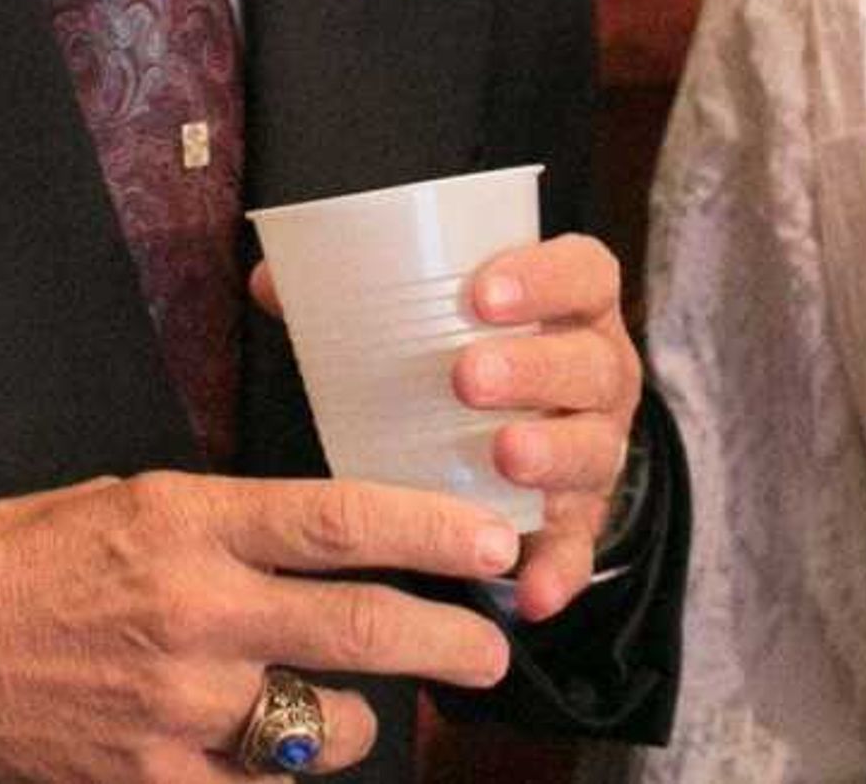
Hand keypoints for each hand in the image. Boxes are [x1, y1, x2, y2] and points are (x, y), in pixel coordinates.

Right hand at [0, 470, 519, 780]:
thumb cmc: (25, 561)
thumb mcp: (131, 503)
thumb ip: (227, 523)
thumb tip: (325, 536)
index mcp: (191, 523)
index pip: (340, 521)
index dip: (431, 532)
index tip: (492, 542)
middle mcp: (197, 613)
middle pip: (359, 627)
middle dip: (447, 640)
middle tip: (491, 646)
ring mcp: (178, 707)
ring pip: (323, 725)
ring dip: (358, 720)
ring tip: (358, 710)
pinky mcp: (153, 780)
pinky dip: (282, 777)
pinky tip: (278, 759)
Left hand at [256, 231, 642, 623]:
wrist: (527, 421)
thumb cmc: (471, 351)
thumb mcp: (438, 313)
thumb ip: (359, 292)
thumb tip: (268, 281)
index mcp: (571, 307)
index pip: (583, 273)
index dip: (545, 278)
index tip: (481, 292)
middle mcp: (597, 374)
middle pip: (592, 365)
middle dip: (534, 370)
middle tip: (467, 378)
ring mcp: (594, 448)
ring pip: (593, 451)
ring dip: (552, 454)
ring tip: (505, 457)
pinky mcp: (581, 518)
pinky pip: (581, 549)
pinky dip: (558, 570)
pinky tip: (529, 591)